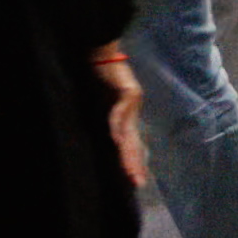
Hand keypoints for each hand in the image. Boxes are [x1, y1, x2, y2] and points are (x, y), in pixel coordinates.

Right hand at [94, 53, 146, 185]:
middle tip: (137, 182)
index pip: (132, 145)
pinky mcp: (129, 90)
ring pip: (128, 131)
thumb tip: (107, 141)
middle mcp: (132, 113)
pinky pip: (120, 111)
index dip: (134, 162)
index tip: (136, 181)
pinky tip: (115, 139)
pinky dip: (116, 125)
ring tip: (128, 169)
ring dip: (127, 151)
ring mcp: (133, 102)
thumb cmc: (100, 80)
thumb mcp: (101, 105)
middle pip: (134, 142)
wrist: (104, 55)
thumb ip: (106, 121)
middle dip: (134, 163)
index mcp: (127, 118)